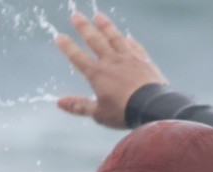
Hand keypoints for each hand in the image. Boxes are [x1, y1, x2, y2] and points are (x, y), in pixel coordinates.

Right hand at [54, 10, 164, 129]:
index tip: (59, 37)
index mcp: (98, 75)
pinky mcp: (144, 60)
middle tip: (76, 15)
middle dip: (84, 28)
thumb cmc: (123, 113)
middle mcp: (112, 62)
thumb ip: (79, 106)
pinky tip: (128, 37)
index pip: (78, 58)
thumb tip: (59, 103)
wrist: (153, 107)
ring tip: (98, 16)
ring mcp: (129, 58)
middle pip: (95, 41)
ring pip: (115, 38)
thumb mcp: (99, 114)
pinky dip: (130, 41)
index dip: (68, 47)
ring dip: (106, 26)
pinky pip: (135, 47)